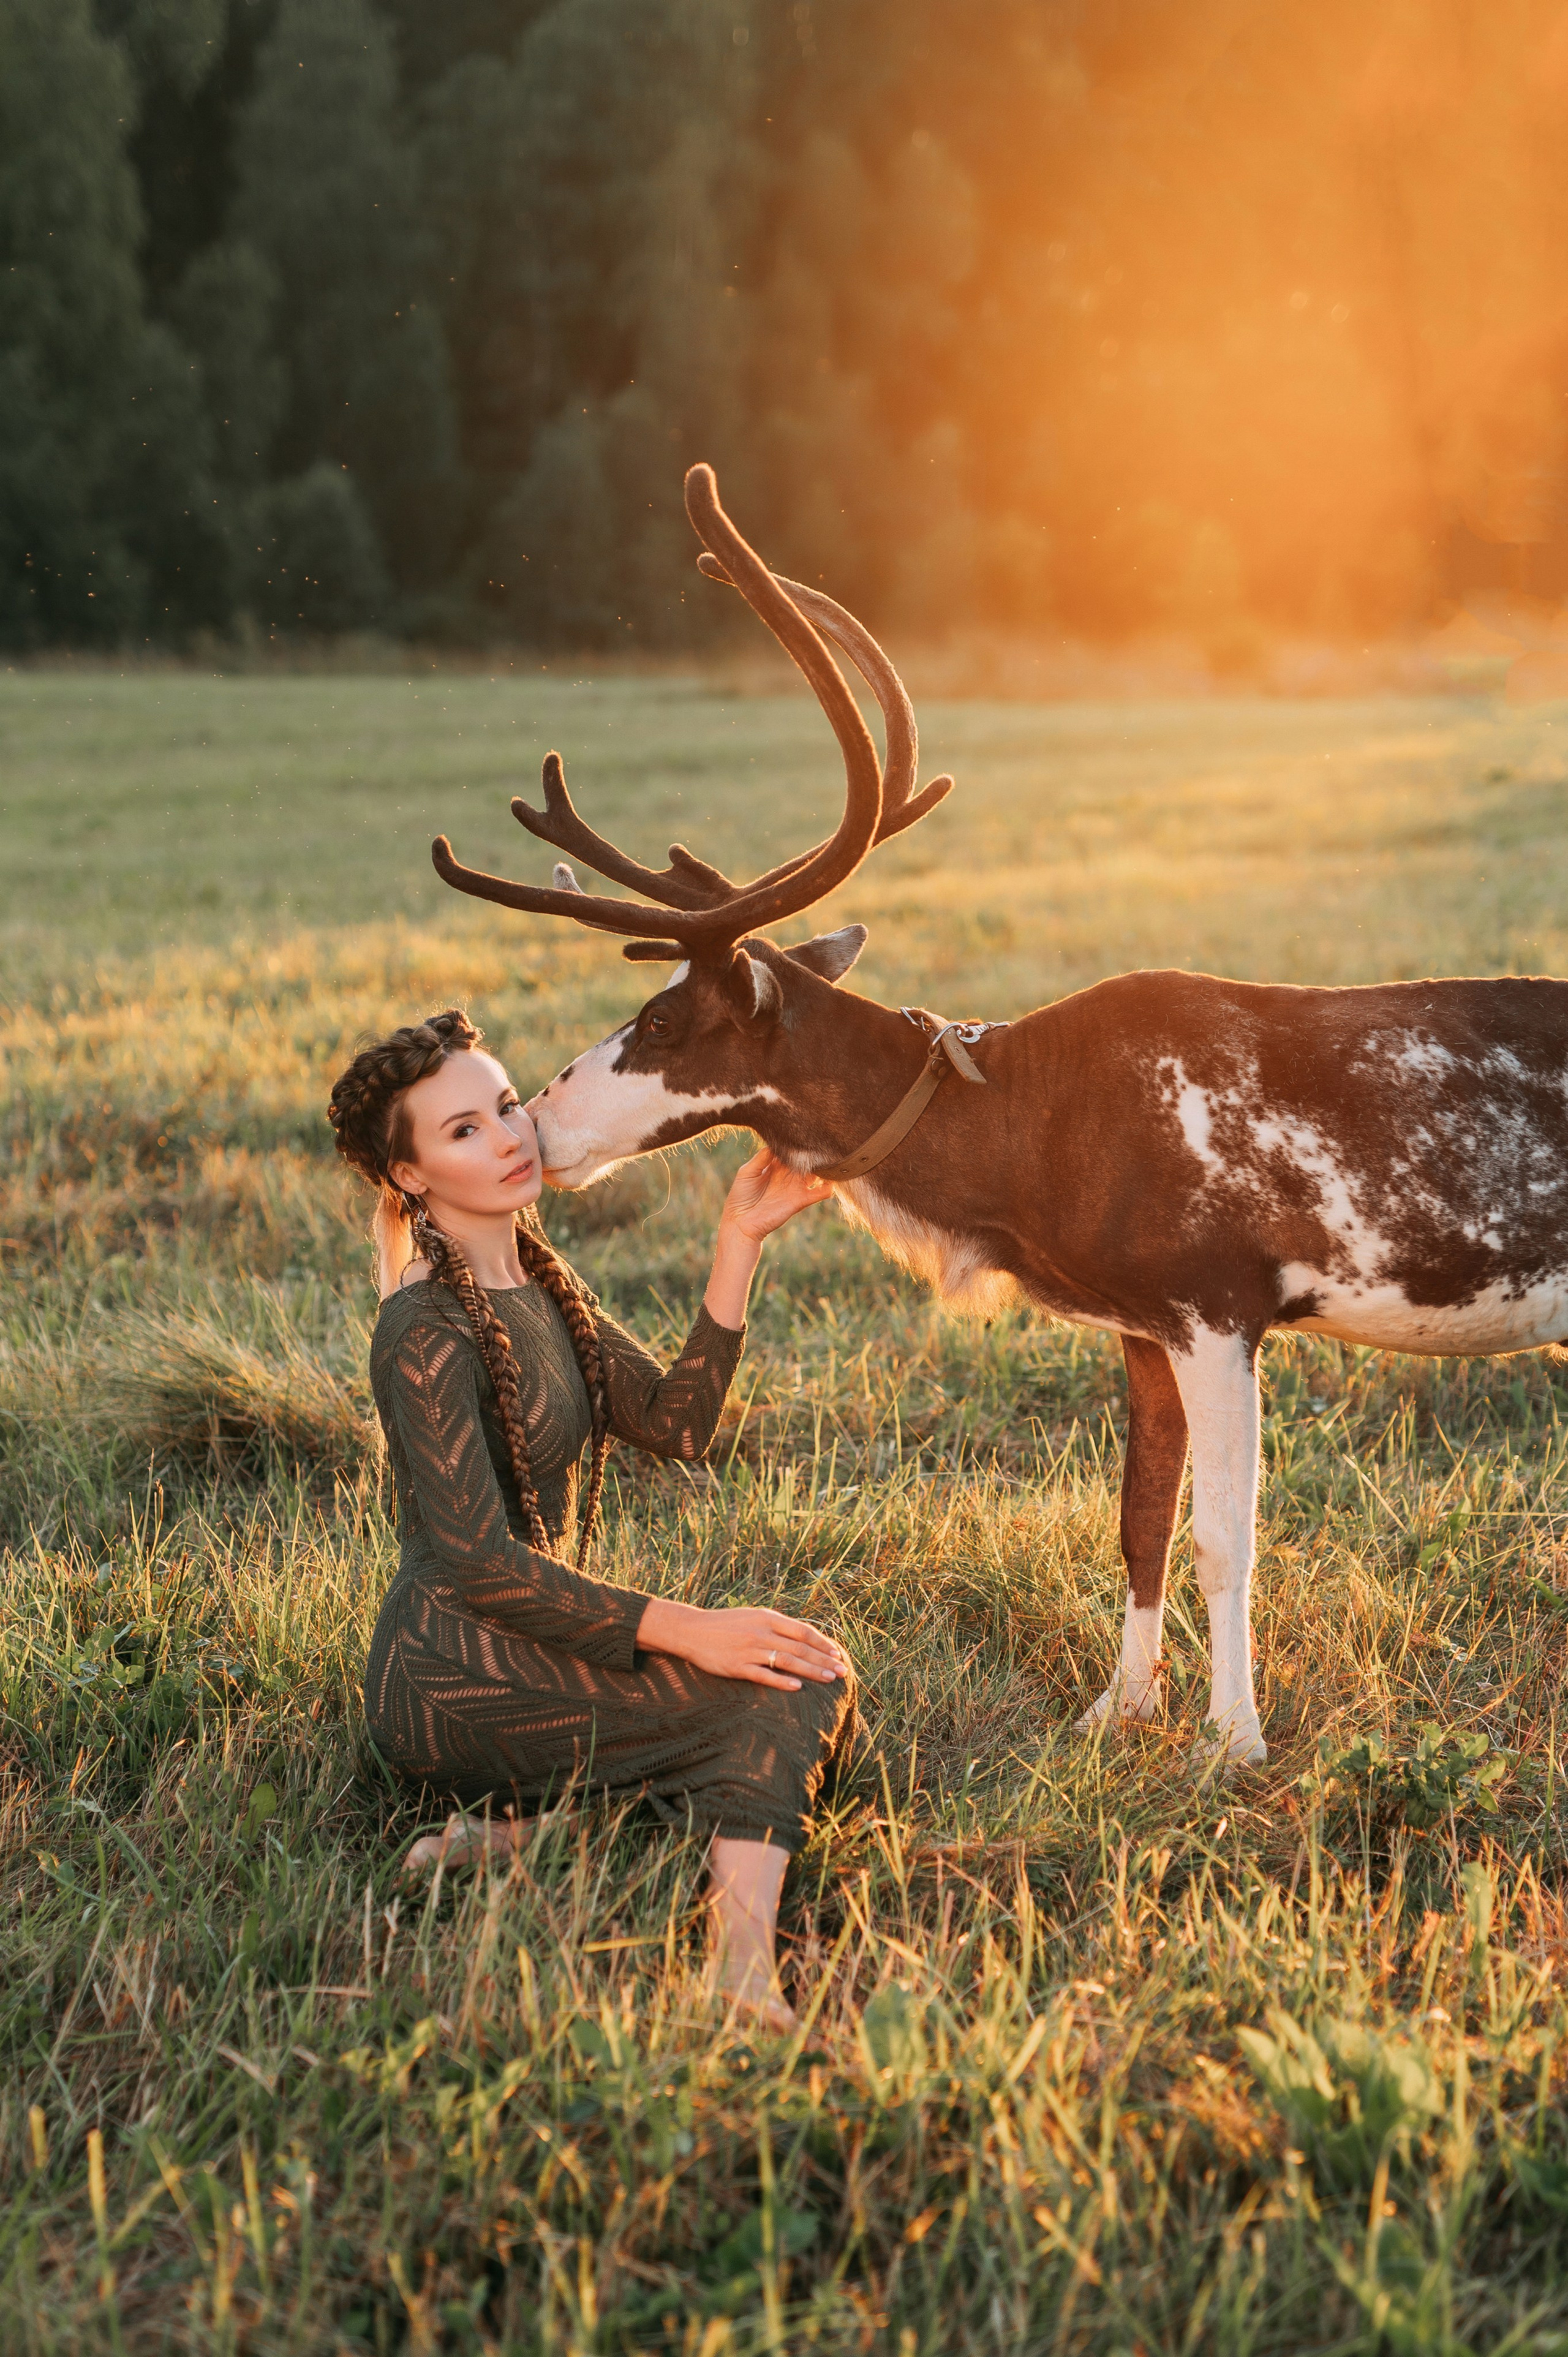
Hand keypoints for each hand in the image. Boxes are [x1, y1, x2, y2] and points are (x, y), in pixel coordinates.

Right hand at [636, 1598, 850, 1691]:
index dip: (822, 1643)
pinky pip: (764, 1675)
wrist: (692, 1630)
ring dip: (811, 1671)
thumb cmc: (726, 1624)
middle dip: (824, 1660)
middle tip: (843, 1672)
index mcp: (767, 1617)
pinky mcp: (737, 1667)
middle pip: (800, 1648)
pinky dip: (782, 1681)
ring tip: (829, 1679)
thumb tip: (804, 1638)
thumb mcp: (753, 1617)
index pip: (803, 1631)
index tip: (837, 1654)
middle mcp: (761, 1632)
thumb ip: (777, 1626)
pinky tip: (797, 1687)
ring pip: (787, 1661)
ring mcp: (749, 1650)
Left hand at [719, 1147, 833, 1244]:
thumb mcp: (747, 1171)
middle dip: (814, 1152)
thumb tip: (776, 1144)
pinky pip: (821, 1193)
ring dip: (825, 1166)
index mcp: (776, 1165)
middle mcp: (789, 1174)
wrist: (741, 1222)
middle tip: (822, 1141)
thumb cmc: (740, 1196)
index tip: (804, 1132)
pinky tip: (831, 1180)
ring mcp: (797, 1187)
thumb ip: (762, 1158)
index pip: (791, 1150)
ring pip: (817, 1173)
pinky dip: (828, 1187)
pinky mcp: (801, 1200)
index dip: (798, 1142)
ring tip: (830, 1157)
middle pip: (807, 1160)